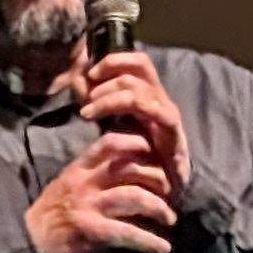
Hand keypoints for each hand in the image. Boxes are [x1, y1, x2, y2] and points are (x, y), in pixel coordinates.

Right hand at [26, 130, 177, 252]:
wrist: (27, 244)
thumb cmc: (52, 216)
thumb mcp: (68, 186)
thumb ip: (93, 176)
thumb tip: (131, 172)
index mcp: (79, 169)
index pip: (110, 142)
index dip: (138, 143)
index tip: (157, 153)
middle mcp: (85, 183)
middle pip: (131, 168)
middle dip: (158, 179)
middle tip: (172, 192)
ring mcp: (88, 206)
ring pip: (134, 196)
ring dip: (159, 208)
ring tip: (170, 219)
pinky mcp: (91, 232)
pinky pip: (127, 233)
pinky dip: (150, 241)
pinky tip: (163, 248)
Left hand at [78, 50, 188, 201]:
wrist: (159, 192)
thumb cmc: (133, 157)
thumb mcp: (110, 123)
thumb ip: (95, 99)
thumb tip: (78, 74)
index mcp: (148, 94)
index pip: (138, 62)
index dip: (115, 59)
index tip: (90, 72)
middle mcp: (160, 100)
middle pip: (139, 69)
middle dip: (107, 78)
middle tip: (86, 98)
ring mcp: (168, 116)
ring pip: (140, 90)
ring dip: (109, 97)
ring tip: (88, 112)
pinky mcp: (174, 134)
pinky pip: (156, 112)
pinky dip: (125, 111)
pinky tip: (103, 123)